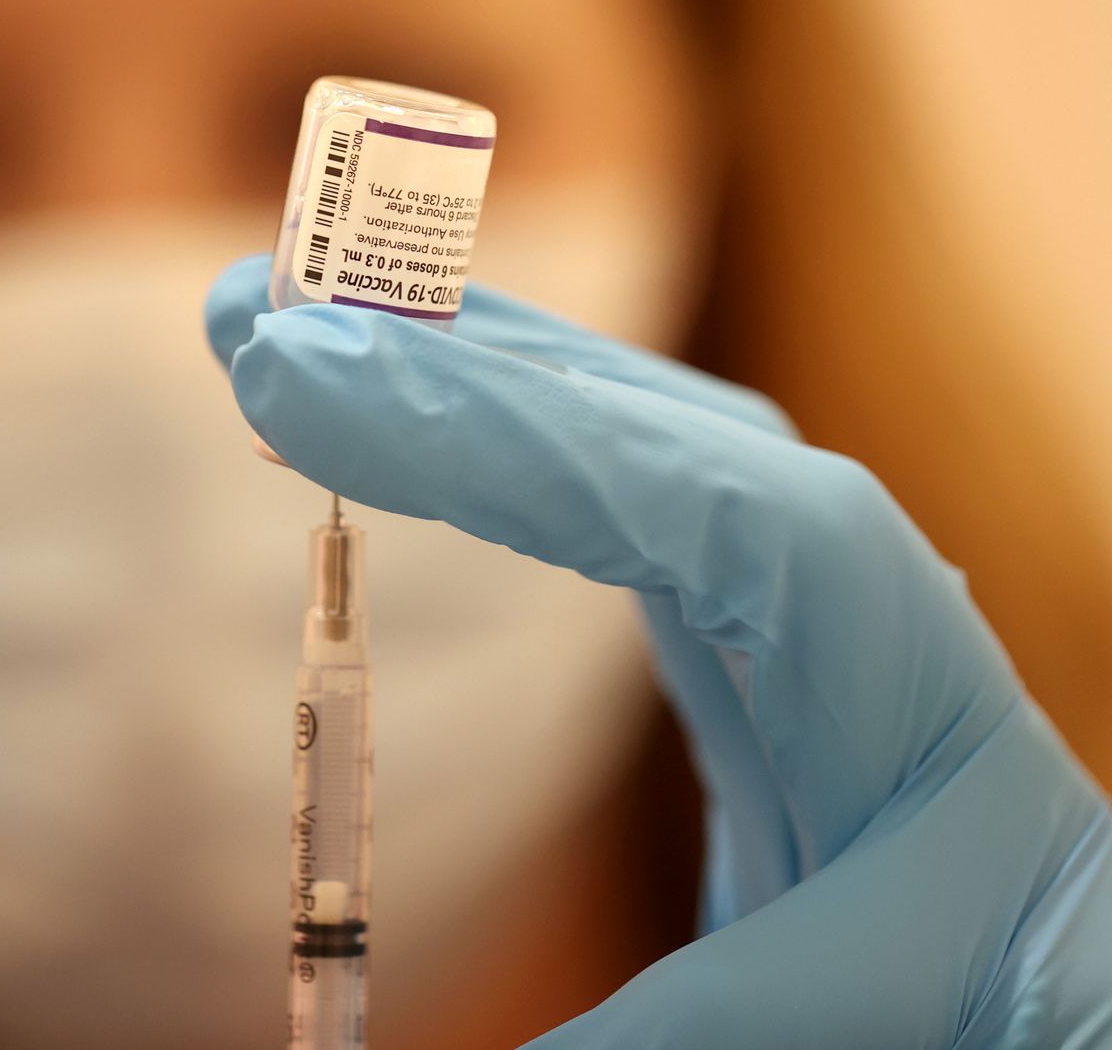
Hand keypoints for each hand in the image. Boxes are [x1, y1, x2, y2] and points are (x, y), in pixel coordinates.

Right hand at [205, 256, 1111, 1046]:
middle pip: (673, 439)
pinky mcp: (767, 652)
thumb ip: (663, 1031)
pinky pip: (638, 513)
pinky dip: (522, 449)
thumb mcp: (835, 1018)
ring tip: (321, 336)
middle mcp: (875, 619)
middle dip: (462, 366)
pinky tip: (440, 422)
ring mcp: (818, 620)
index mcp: (914, 703)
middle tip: (261, 316)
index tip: (315, 384)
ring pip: (653, 447)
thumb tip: (367, 1042)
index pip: (716, 518)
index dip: (513, 440)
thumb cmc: (986, 1010)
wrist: (1072, 1010)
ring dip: (485, 376)